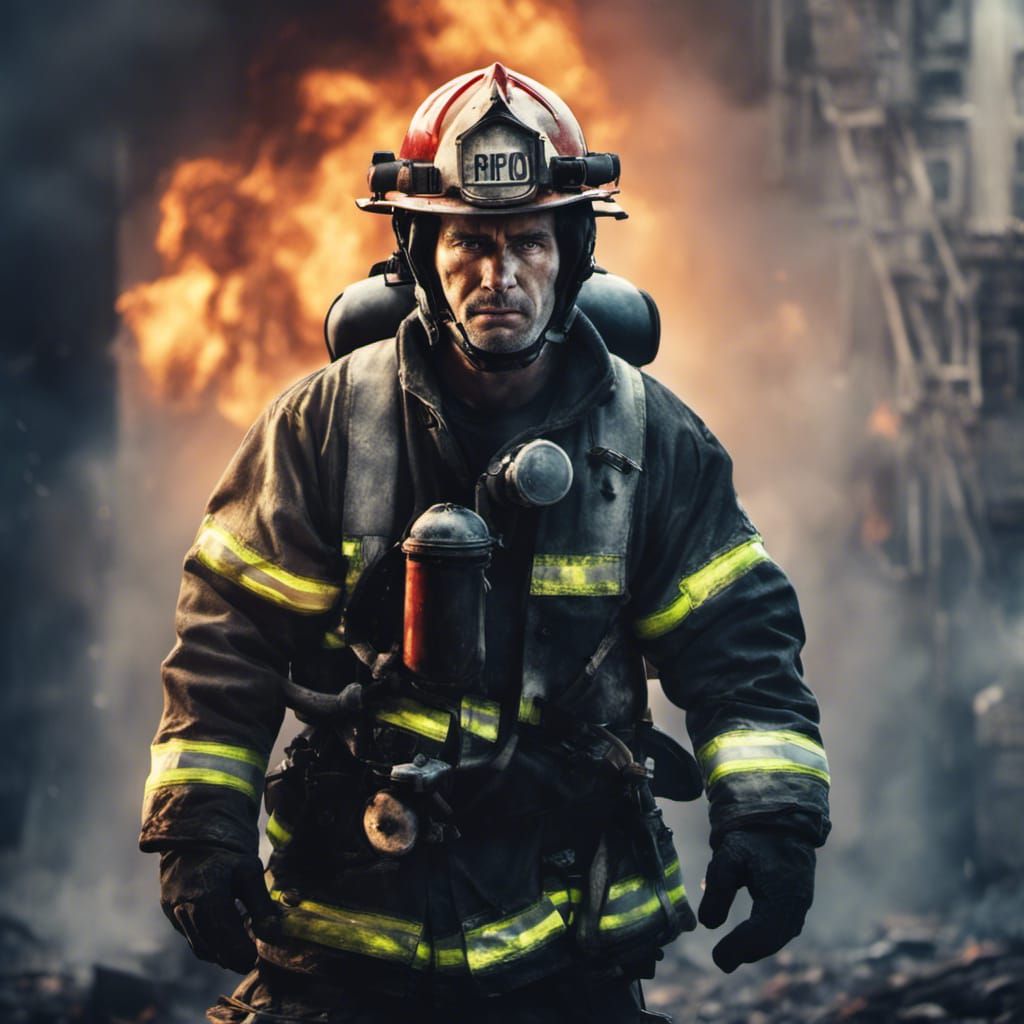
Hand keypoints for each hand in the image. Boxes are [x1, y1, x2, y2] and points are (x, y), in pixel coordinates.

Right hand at [159, 846, 280, 972]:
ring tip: (243, 950)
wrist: (195, 844)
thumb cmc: (227, 857)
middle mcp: (185, 906)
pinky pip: (194, 940)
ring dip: (223, 955)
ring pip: (201, 948)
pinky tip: (228, 940)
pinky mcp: (171, 918)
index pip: (224, 933)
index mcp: (206, 891)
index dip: (242, 951)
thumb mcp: (250, 872)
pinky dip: (212, 946)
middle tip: (253, 960)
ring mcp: (174, 913)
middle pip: (212, 946)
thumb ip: (261, 905)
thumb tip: (273, 935)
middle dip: (234, 958)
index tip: (259, 956)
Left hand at [697, 829, 814, 972]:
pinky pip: (780, 928)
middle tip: (721, 959)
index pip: (762, 933)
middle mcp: (797, 905)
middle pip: (771, 940)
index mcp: (783, 893)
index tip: (717, 957)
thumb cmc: (754, 836)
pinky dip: (762, 937)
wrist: (781, 819)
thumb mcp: (730, 855)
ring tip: (730, 952)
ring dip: (754, 946)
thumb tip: (708, 924)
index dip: (739, 948)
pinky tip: (744, 939)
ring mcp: (800, 905)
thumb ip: (719, 887)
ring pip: (777, 936)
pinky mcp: (796, 903)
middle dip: (746, 951)